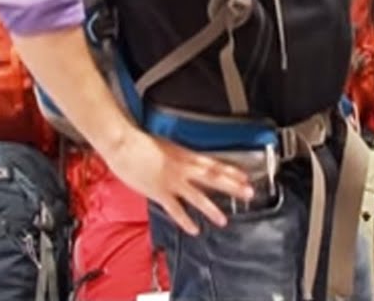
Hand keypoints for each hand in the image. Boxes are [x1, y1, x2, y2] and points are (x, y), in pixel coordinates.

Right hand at [102, 129, 254, 235]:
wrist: (125, 143)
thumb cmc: (140, 142)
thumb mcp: (165, 146)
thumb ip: (177, 157)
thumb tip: (185, 162)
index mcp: (186, 155)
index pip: (214, 164)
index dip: (232, 171)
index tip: (245, 177)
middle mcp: (183, 168)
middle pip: (214, 178)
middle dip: (233, 186)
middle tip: (249, 194)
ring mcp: (172, 181)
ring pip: (198, 196)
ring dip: (212, 209)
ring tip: (223, 220)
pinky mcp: (159, 192)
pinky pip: (175, 209)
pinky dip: (185, 220)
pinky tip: (194, 229)